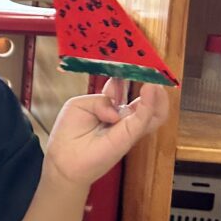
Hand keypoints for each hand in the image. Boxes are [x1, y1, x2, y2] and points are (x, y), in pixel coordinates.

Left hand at [44, 77, 169, 187]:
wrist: (63, 161)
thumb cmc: (68, 134)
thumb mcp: (79, 105)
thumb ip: (100, 99)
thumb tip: (117, 109)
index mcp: (109, 106)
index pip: (123, 87)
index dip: (127, 73)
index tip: (130, 59)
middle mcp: (122, 116)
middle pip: (144, 98)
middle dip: (149, 81)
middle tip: (149, 66)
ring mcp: (128, 127)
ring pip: (153, 110)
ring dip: (156, 93)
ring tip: (155, 78)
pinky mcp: (129, 136)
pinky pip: (144, 118)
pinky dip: (150, 104)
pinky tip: (151, 88)